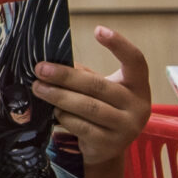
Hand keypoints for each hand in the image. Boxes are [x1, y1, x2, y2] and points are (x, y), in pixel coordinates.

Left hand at [36, 25, 152, 168]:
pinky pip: (82, 126)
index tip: (98, 30)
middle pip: (99, 86)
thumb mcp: (100, 89)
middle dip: (65, 76)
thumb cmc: (101, 108)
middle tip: (40, 69)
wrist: (108, 148)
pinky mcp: (111, 144)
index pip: (135, 61)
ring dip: (59, 96)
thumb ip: (84, 74)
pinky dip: (64, 116)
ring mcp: (127, 127)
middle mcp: (138, 106)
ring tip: (39, 88)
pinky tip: (54, 111)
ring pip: (88, 107)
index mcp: (137, 86)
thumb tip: (50, 61)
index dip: (119, 44)